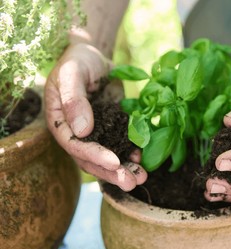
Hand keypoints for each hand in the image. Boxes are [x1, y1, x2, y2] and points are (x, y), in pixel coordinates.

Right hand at [44, 43, 146, 190]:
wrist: (93, 58)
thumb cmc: (77, 62)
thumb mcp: (71, 75)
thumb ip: (74, 100)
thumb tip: (83, 130)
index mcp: (61, 124)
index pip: (75, 146)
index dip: (94, 156)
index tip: (114, 162)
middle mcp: (77, 134)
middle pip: (92, 160)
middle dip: (112, 173)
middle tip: (132, 182)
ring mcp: (96, 133)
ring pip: (108, 158)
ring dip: (125, 169)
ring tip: (142, 178)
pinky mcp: (112, 128)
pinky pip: (122, 145)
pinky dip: (132, 154)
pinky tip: (143, 159)